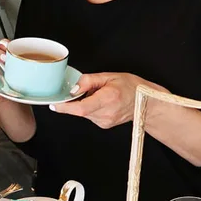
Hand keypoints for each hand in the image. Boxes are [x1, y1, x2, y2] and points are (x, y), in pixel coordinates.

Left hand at [50, 73, 166, 129]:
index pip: (81, 108)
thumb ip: (88, 81)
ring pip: (84, 113)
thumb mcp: (109, 76)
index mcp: (108, 99)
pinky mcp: (104, 125)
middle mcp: (106, 113)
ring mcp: (106, 121)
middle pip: (80, 110)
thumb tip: (72, 89)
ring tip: (98, 95)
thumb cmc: (130, 86)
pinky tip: (101, 102)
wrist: (146, 101)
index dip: (65, 107)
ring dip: (84, 104)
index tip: (54, 104)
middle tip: (86, 90)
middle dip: (75, 100)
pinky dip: (90, 108)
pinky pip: (90, 116)